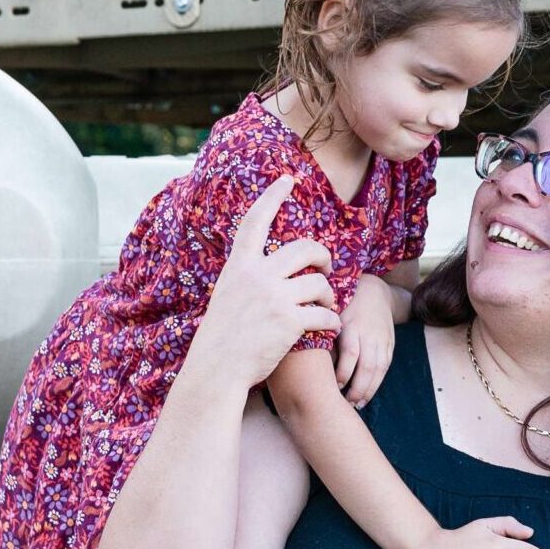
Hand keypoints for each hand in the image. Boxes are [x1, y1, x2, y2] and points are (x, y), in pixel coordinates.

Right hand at [199, 174, 340, 386]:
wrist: (217, 369)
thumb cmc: (221, 338)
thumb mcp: (227, 295)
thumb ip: (248, 278)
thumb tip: (268, 266)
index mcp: (239, 266)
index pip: (256, 221)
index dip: (273, 197)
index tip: (288, 179)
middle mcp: (257, 275)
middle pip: (305, 249)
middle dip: (323, 256)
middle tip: (326, 269)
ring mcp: (273, 298)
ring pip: (319, 283)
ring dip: (330, 295)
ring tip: (328, 304)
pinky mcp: (289, 322)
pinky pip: (325, 314)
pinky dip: (332, 321)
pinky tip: (330, 326)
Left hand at [335, 275, 395, 407]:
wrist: (375, 292)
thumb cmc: (344, 304)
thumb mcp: (331, 313)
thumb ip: (323, 334)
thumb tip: (308, 360)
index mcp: (353, 325)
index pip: (350, 353)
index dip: (343, 373)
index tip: (333, 386)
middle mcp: (370, 334)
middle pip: (367, 366)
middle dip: (356, 388)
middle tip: (343, 403)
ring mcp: (382, 340)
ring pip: (379, 370)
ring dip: (368, 390)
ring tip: (356, 405)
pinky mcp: (390, 345)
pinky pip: (385, 367)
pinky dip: (376, 383)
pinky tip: (366, 396)